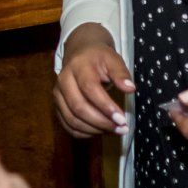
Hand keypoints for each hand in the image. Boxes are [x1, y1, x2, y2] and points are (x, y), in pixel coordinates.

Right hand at [53, 24, 134, 138]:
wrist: (80, 54)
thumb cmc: (98, 58)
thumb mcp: (112, 59)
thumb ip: (121, 73)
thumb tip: (130, 89)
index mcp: (78, 66)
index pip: (89, 89)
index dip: (105, 106)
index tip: (122, 118)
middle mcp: (63, 81)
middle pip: (78, 107)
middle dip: (101, 122)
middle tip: (121, 128)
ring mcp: (58, 95)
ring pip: (72, 120)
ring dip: (94, 130)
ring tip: (113, 130)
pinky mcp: (57, 106)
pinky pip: (68, 126)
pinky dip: (85, 133)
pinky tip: (100, 131)